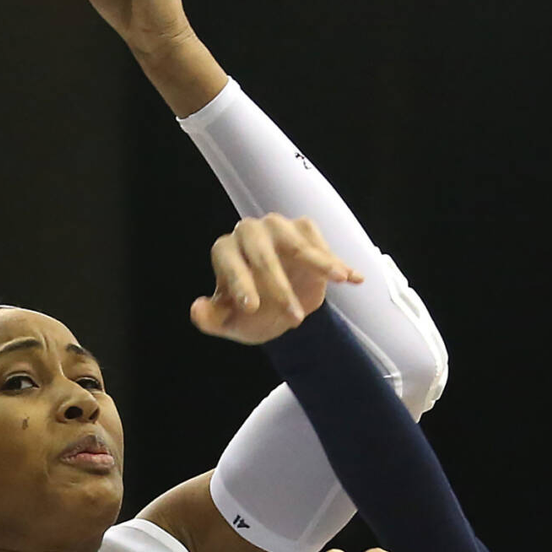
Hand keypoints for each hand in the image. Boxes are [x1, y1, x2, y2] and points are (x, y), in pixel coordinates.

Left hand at [191, 215, 361, 344]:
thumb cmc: (249, 314)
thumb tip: (197, 309)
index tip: (252, 308)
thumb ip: (210, 318)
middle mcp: (249, 233)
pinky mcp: (304, 230)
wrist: (280, 310)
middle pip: (264, 256)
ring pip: (297, 243)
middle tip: (294, 319)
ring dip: (319, 263)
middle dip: (280, 289)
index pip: (230, 263)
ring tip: (339, 279)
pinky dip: (338, 262)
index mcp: (225, 251)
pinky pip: (322, 244)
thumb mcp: (228, 323)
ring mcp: (279, 228)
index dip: (240, 285)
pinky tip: (355, 279)